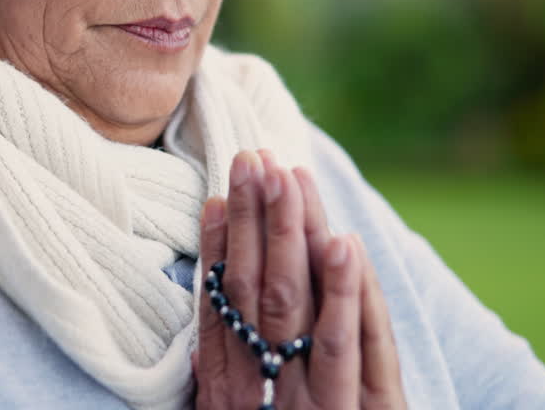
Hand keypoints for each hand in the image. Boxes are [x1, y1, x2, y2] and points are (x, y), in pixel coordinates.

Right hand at [193, 150, 405, 408]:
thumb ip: (219, 384)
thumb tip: (199, 349)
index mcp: (229, 384)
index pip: (220, 301)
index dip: (217, 246)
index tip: (214, 197)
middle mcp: (260, 383)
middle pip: (255, 287)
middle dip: (253, 218)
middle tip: (254, 159)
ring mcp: (305, 396)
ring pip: (293, 305)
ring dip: (292, 236)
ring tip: (292, 178)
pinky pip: (344, 347)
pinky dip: (344, 292)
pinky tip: (344, 245)